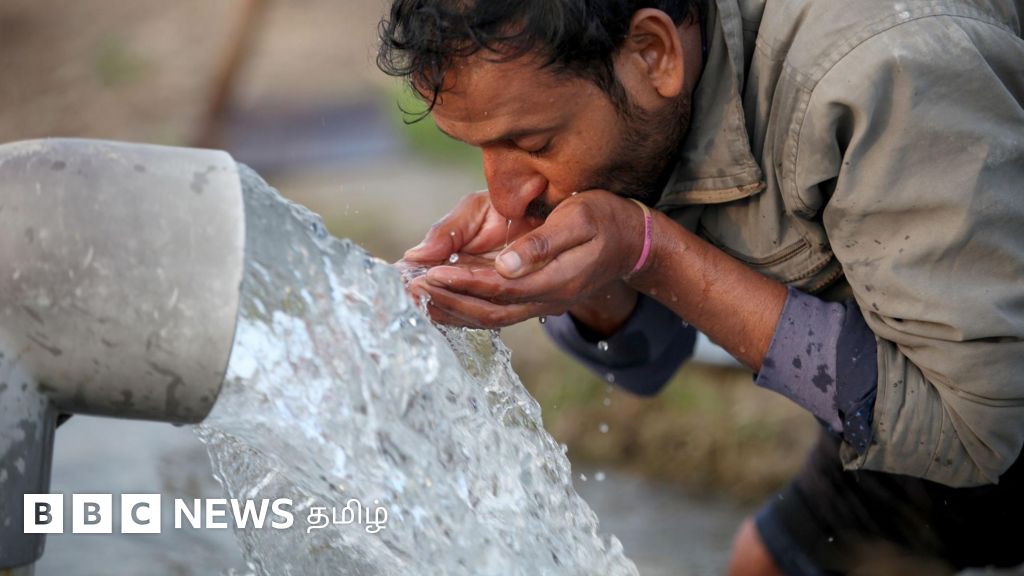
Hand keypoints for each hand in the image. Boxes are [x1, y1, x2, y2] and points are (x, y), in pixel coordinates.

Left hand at [414, 190, 646, 328]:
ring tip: (417, 301)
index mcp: (556, 279)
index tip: (429, 275)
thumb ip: (543, 243)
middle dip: (447, 302)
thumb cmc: (606, 218)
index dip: (462, 283)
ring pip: (490, 318)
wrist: (633, 241)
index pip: (499, 288)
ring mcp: (542, 303)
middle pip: (489, 312)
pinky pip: (496, 313)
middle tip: (410, 292)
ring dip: (452, 311)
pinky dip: (465, 311)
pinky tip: (442, 304)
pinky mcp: (536, 299)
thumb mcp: (582, 218)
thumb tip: (505, 265)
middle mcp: (547, 299)